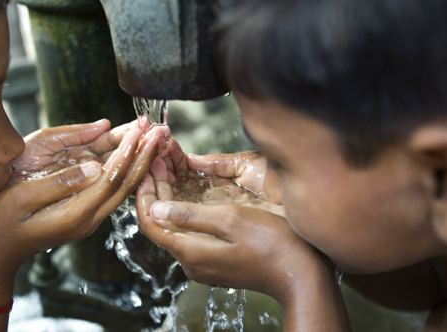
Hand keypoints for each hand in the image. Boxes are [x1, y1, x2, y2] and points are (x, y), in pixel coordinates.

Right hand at [0, 125, 167, 281]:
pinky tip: (134, 157)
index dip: (127, 153)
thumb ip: (59, 183)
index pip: (111, 180)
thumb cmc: (0, 224)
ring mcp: (89, 219)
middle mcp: (89, 219)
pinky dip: (127, 172)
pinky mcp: (85, 215)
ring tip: (153, 139)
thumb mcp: (22, 199)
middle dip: (145, 156)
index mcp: (76, 214)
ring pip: (123, 189)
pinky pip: (113, 192)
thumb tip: (94, 166)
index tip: (139, 130)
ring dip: (140, 163)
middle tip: (160, 131)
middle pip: (126, 185)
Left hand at [136, 145, 350, 330]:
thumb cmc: (273, 244)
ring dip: (172, 198)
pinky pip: (192, 233)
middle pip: (161, 223)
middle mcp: (192, 262)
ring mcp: (205, 264)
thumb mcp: (231, 220)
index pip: (150, 222)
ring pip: (176, 227)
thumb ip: (191, 215)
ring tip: (172, 168)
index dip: (145, 192)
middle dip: (158, 190)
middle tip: (159, 160)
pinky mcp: (217, 261)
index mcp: (190, 251)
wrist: (302, 274)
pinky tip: (192, 191)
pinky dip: (186, 209)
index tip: (147, 167)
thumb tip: (156, 208)